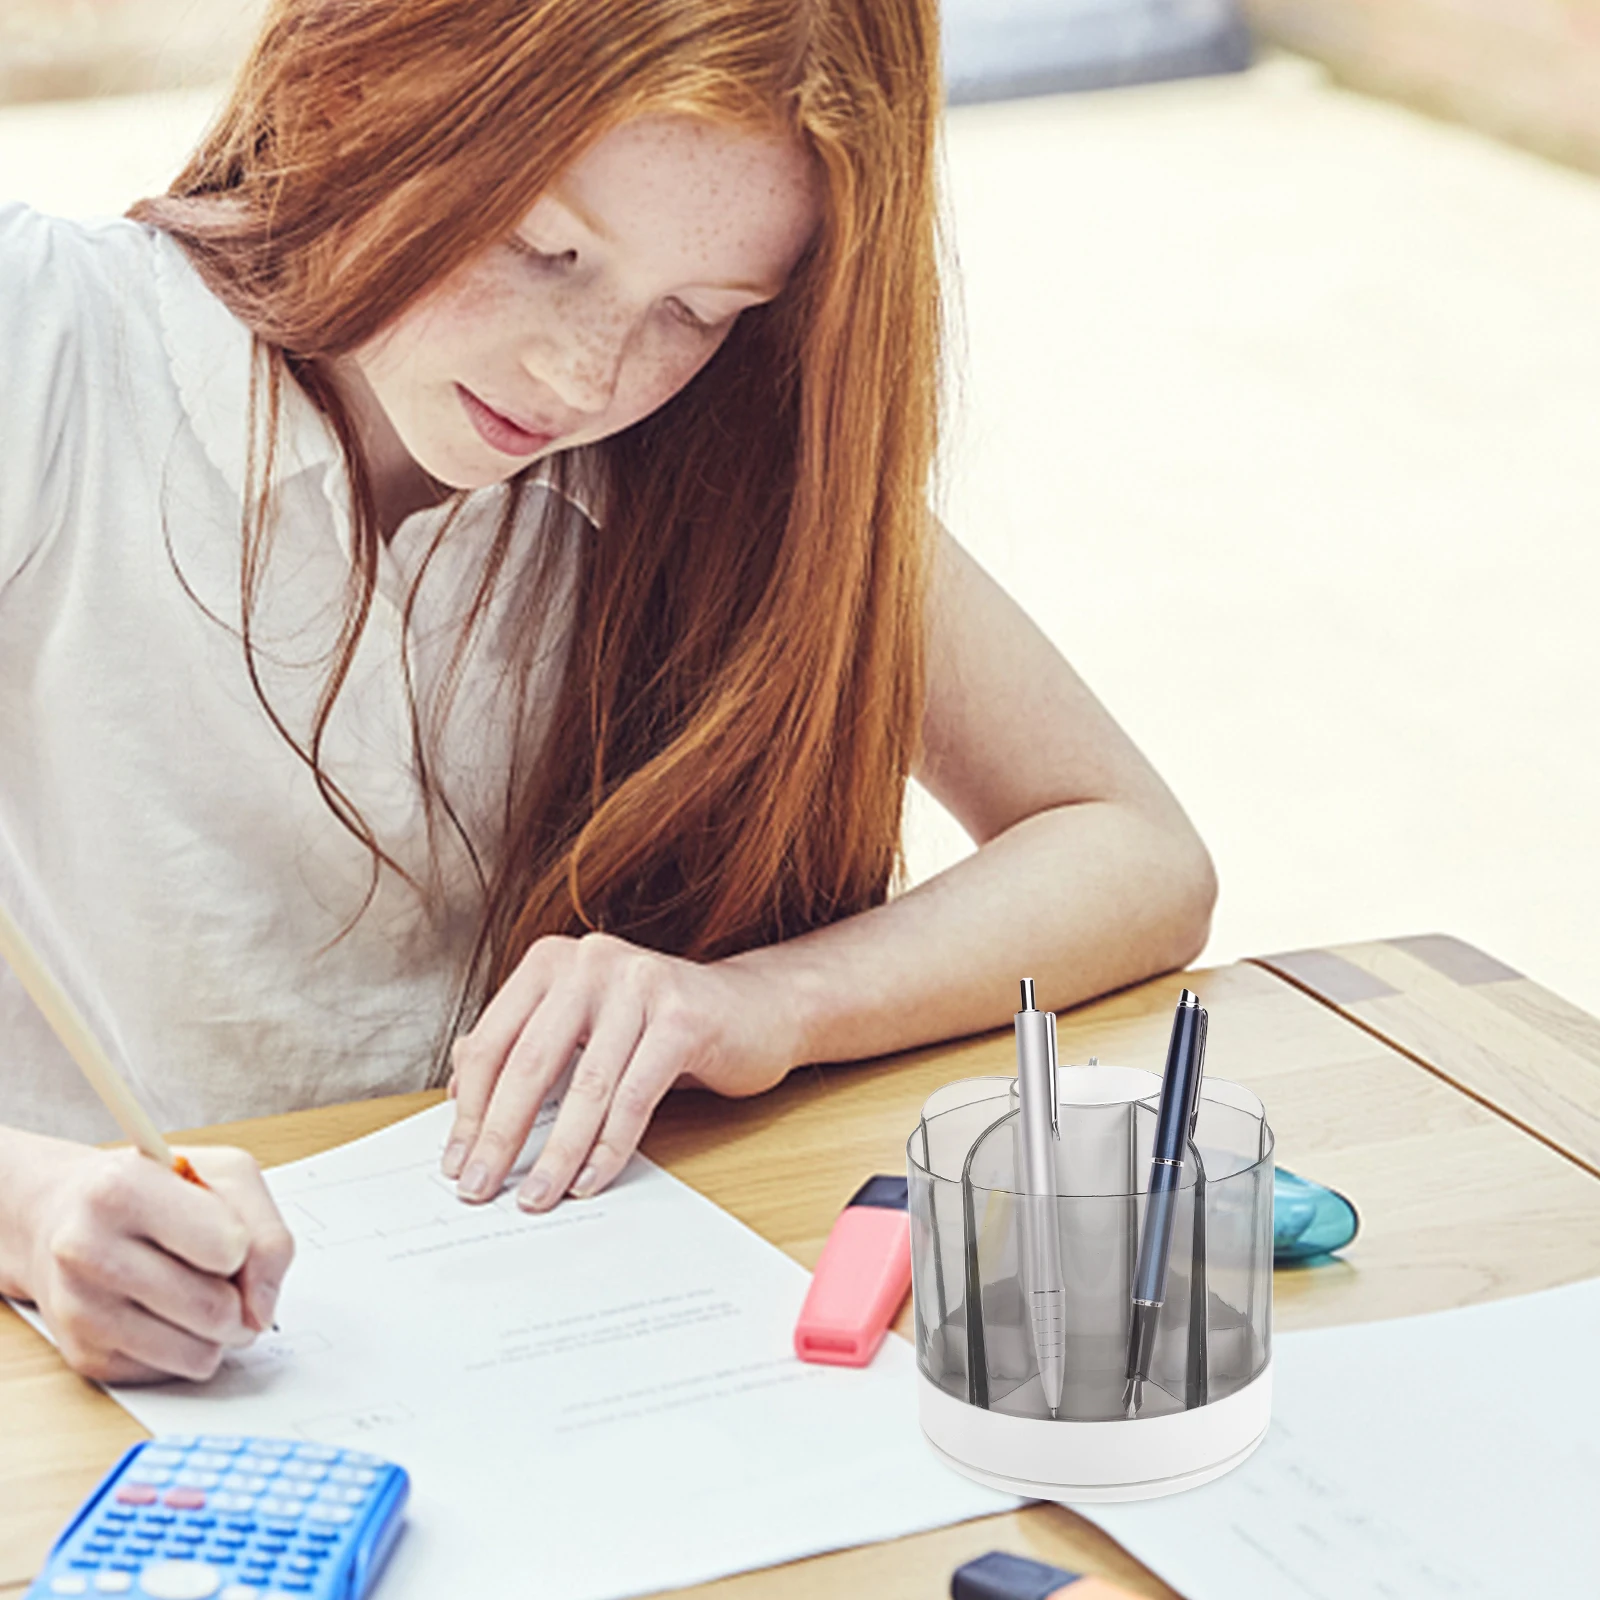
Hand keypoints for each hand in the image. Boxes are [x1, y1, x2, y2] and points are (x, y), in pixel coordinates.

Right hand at [23, 1144, 294, 1383]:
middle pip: (216, 1309)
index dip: (244, 1246)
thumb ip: (266, 1233)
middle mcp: (86, 1249)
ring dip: (219, 1332)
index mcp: (122, 1188)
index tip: (228, 1234)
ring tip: (203, 1294)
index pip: (228, 1248)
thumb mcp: (226, 1176)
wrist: (65, 1216)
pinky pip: (171, 1373)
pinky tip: (167, 1313)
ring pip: (197, 1354)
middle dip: (241, 1301)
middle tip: (227, 1277)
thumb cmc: (159, 1189)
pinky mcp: (83, 1355)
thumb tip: (262, 1310)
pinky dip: (186, 1349)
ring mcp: (79, 1308)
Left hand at [443, 933, 798, 1210]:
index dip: (470, 1109)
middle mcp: (591, 962)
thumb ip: (526, 1046)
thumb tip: (460, 1095)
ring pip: (584, 1087)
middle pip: (528, 1063)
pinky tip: (591, 1180)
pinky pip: (635, 1095)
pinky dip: (609, 1147)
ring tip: (536, 1197)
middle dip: (499, 1136)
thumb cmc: (658, 1024)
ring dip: (556, 1153)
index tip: (456, 1162)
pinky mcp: (682, 1017)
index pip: (492, 1042)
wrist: (754, 1008)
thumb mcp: (584, 1027)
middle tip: (479, 1189)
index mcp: (552, 961)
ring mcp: (639, 983)